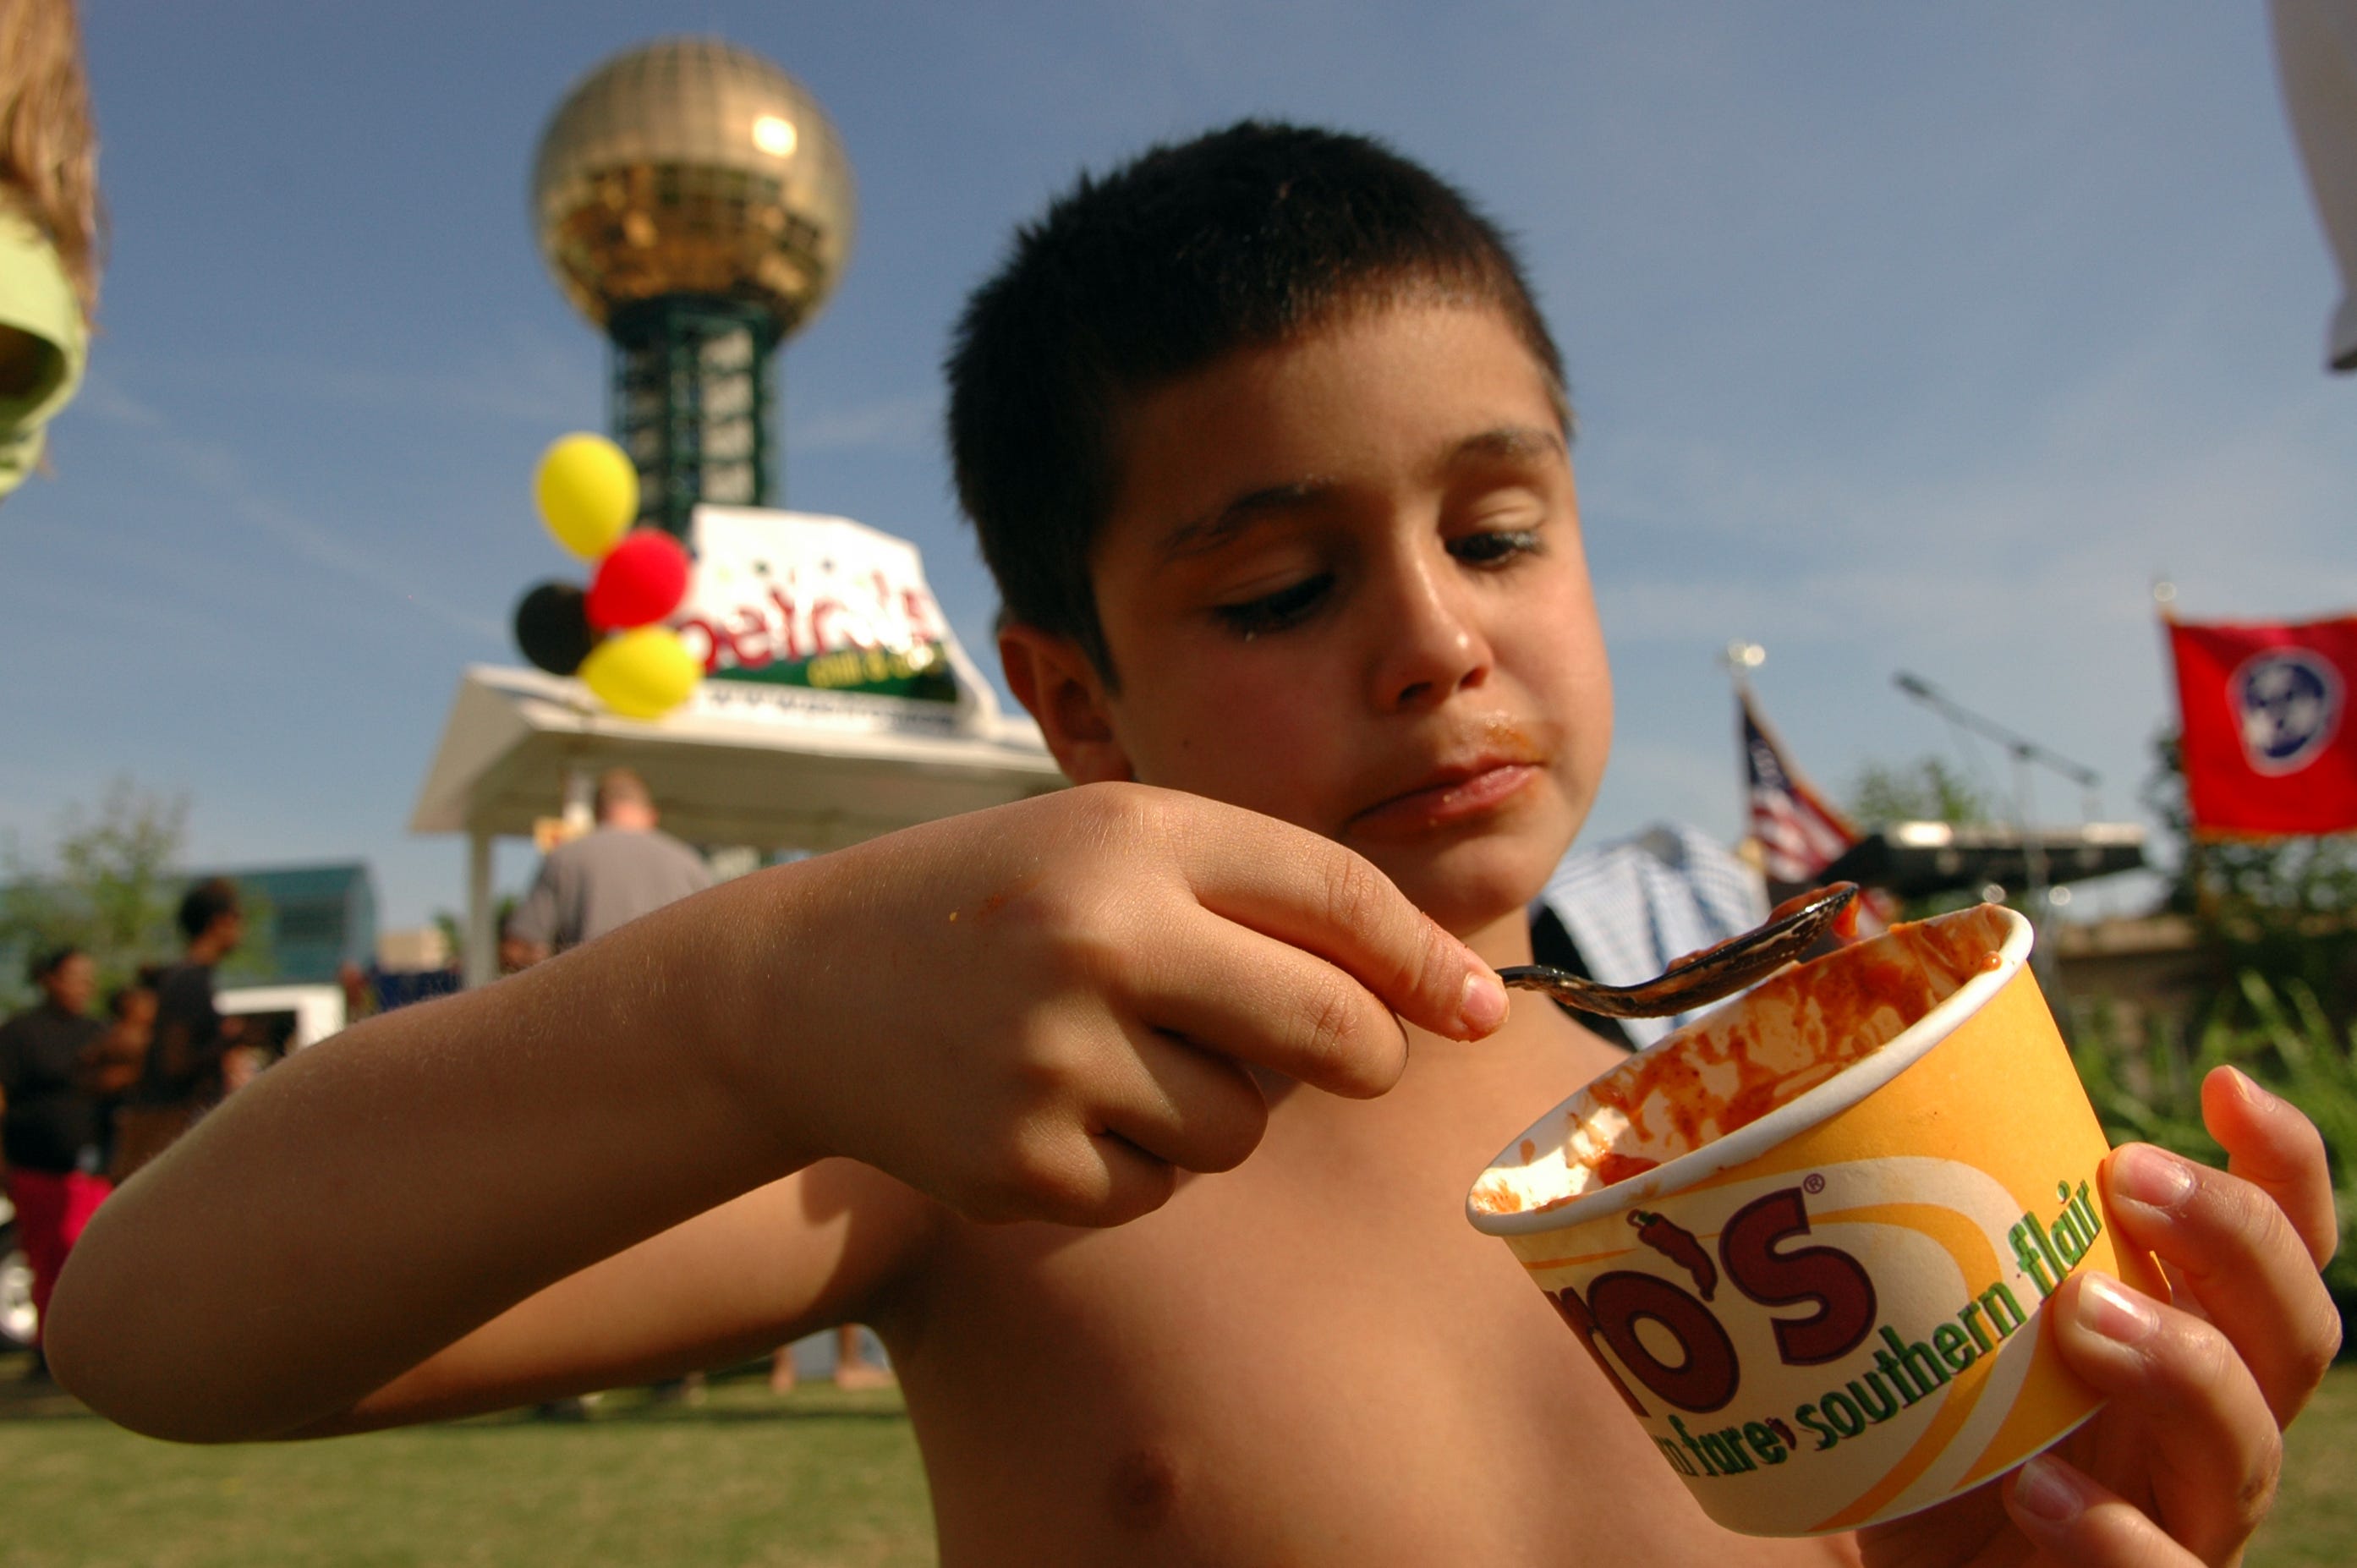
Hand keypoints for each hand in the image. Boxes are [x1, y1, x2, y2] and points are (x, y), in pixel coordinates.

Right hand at [725, 782, 1506, 1228]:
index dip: (1426, 964)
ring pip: (1244, 1126)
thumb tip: (1440, 999)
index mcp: (1132, 838)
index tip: (1480, 1012)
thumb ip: (1267, 896)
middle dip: (1356, 1053)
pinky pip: (1160, 1187)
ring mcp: (1056, 1062)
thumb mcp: (1113, 847)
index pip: (1335, 900)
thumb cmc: (994, 904)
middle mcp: (1100, 941)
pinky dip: (1136, 1160)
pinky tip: (1055, 1103)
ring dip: (1217, 1104)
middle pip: (1328, 1034)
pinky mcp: (1023, 1167)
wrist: (795, 987)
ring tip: (1115, 1051)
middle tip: (1334, 1054)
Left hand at [1861, 1065, 2340, 1565]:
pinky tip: (2040, 1489)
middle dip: (2231, 1240)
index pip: (2283, 1248)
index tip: (2221, 1084)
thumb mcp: (1947, 1318)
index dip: (2281, 1164)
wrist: (1915, 1563)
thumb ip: (1945, 1237)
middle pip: (2294, 1332)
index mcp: (2187, 1335)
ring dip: (2179, 1369)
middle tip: (2126, 1175)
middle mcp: (2210, 1425)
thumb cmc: (1934, 1432)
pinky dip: (2113, 1535)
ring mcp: (2185, 1519)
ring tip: (2080, 1312)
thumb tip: (1842, 1104)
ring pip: (2246, 1453)